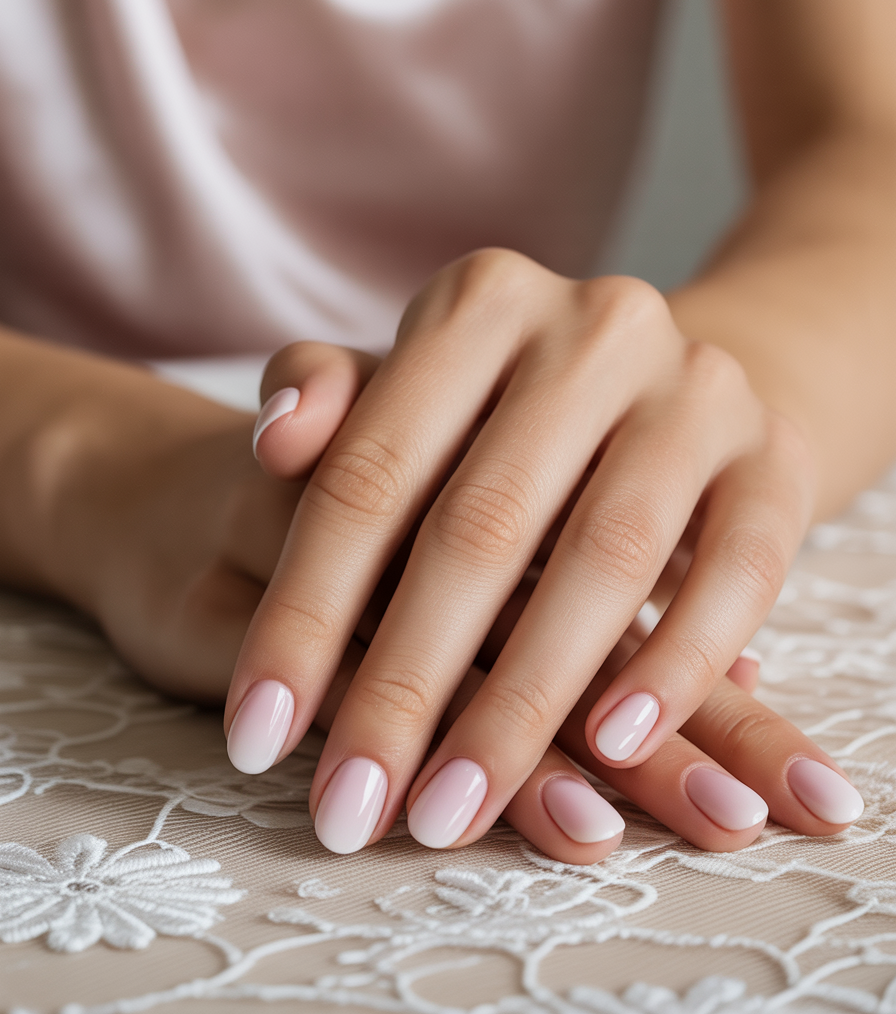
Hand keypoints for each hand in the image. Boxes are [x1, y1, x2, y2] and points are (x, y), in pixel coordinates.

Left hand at [225, 249, 828, 852]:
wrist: (667, 394)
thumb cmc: (504, 415)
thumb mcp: (413, 391)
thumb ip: (332, 402)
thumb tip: (275, 438)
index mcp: (480, 302)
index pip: (370, 473)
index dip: (304, 613)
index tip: (253, 739)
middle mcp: (593, 327)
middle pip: (483, 526)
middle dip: (405, 686)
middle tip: (350, 812)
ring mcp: (698, 388)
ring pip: (609, 557)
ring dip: (526, 702)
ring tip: (453, 809)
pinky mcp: (777, 458)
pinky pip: (739, 571)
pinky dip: (676, 663)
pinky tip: (612, 746)